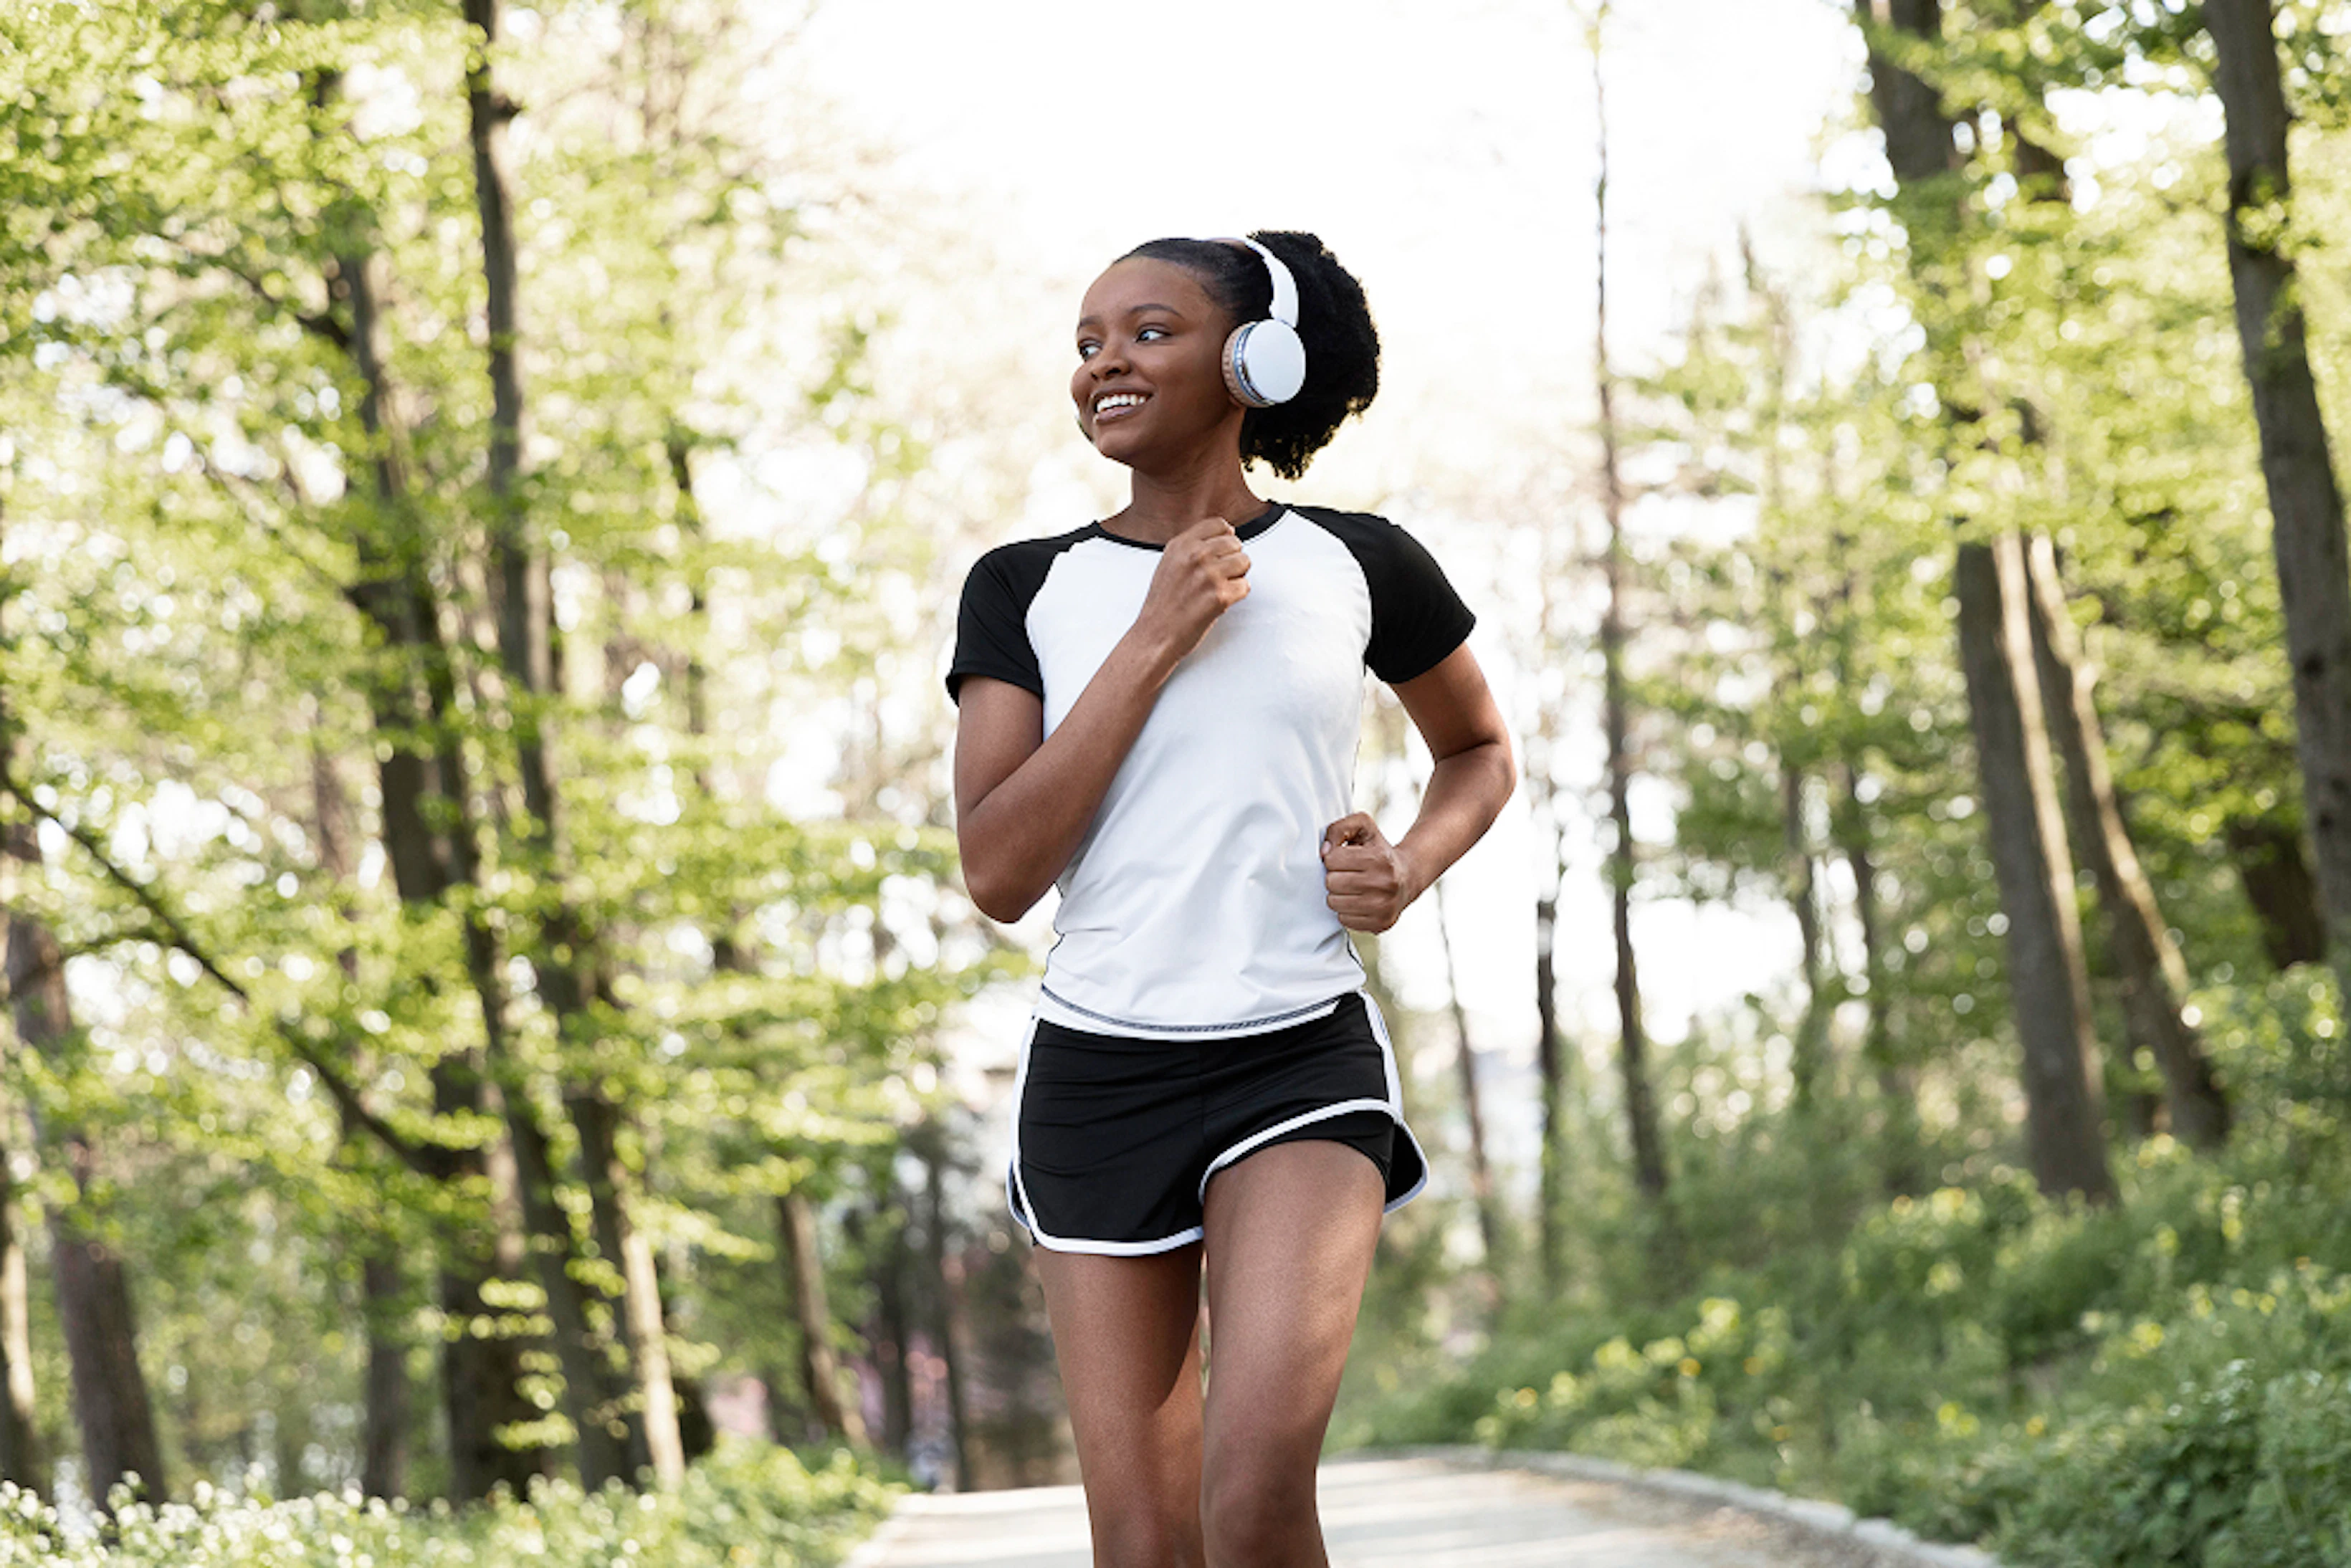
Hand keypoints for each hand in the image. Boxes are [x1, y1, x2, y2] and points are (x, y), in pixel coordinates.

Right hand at [1134, 516, 1249, 663]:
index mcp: (1181, 544)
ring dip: (1236, 577)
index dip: (1226, 538)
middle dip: (1231, 560)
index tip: (1223, 550)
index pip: (1219, 524)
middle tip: (1217, 577)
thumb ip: (1193, 546)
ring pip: (1244, 562)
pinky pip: (1245, 586)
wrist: (1155, 635)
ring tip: (1217, 589)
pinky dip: (1236, 596)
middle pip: (1235, 543)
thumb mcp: (1170, 563)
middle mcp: (1195, 555)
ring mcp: (1208, 574)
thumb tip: (1227, 533)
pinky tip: (1219, 602)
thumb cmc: (1163, 604)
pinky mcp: (1220, 595)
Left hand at [1321, 812, 1421, 933]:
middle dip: (1334, 877)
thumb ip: (1338, 829)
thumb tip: (1324, 852)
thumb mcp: (1363, 827)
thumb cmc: (1379, 852)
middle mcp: (1384, 883)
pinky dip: (1346, 911)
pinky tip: (1358, 901)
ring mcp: (1384, 906)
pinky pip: (1345, 920)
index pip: (1332, 860)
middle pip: (1332, 883)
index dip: (1332, 858)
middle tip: (1346, 874)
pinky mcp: (1381, 923)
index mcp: (1379, 858)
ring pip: (1335, 903)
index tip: (1343, 859)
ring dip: (1337, 895)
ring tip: (1351, 888)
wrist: (1407, 877)